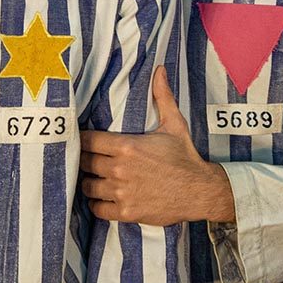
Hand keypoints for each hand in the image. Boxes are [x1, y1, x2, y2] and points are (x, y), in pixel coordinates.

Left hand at [80, 66, 234, 225]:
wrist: (200, 190)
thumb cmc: (185, 156)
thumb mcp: (174, 124)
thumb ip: (162, 96)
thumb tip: (159, 70)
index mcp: (127, 146)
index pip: (88, 140)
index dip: (82, 140)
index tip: (83, 140)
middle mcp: (120, 169)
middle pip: (85, 162)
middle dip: (84, 160)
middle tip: (88, 158)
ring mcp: (122, 192)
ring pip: (88, 186)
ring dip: (89, 181)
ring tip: (94, 177)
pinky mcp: (126, 212)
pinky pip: (97, 209)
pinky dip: (97, 203)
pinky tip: (103, 196)